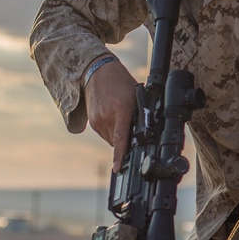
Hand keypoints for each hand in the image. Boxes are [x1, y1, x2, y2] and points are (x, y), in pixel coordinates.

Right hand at [84, 58, 136, 172]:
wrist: (98, 72)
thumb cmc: (122, 82)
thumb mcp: (137, 96)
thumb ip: (139, 114)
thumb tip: (146, 131)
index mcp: (120, 110)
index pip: (120, 138)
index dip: (120, 154)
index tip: (117, 167)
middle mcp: (106, 117)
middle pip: (116, 142)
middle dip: (125, 142)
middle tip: (133, 132)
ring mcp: (96, 119)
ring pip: (110, 139)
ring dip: (118, 137)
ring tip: (123, 120)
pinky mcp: (91, 120)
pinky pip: (104, 133)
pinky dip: (111, 131)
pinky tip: (115, 119)